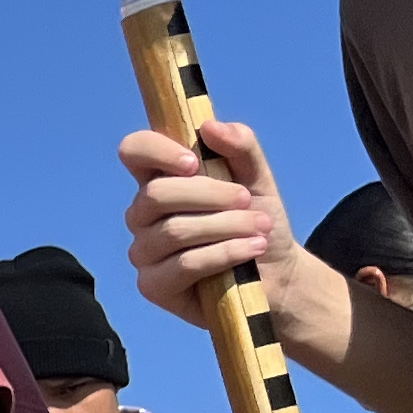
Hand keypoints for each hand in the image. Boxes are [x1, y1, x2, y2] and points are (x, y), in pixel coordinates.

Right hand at [116, 118, 345, 353]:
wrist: (278, 274)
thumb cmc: (257, 221)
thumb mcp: (257, 177)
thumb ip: (240, 146)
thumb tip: (210, 126)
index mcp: (160, 179)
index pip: (134, 151)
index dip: (156, 150)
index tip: (194, 161)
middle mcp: (143, 215)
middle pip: (156, 194)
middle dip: (210, 195)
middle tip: (246, 199)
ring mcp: (144, 252)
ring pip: (174, 231)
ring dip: (226, 226)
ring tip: (260, 229)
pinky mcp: (154, 286)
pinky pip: (184, 264)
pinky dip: (224, 253)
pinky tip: (251, 250)